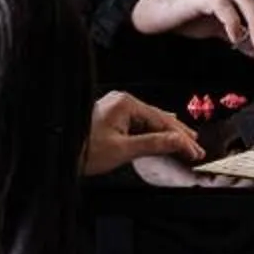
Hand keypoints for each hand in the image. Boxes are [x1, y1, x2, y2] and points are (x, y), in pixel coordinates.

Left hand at [80, 91, 204, 176]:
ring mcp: (116, 108)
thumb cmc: (84, 149)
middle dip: (178, 134)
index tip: (194, 150)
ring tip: (185, 141)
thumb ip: (154, 144)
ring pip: (149, 121)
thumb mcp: (123, 150)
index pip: (163, 120)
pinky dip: (152, 132)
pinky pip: (138, 124)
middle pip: (158, 118)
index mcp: (126, 103)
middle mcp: (121, 101)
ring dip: (167, 134)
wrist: (57, 151)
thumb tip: (178, 141)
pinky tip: (161, 134)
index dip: (181, 137)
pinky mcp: (111, 118)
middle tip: (196, 147)